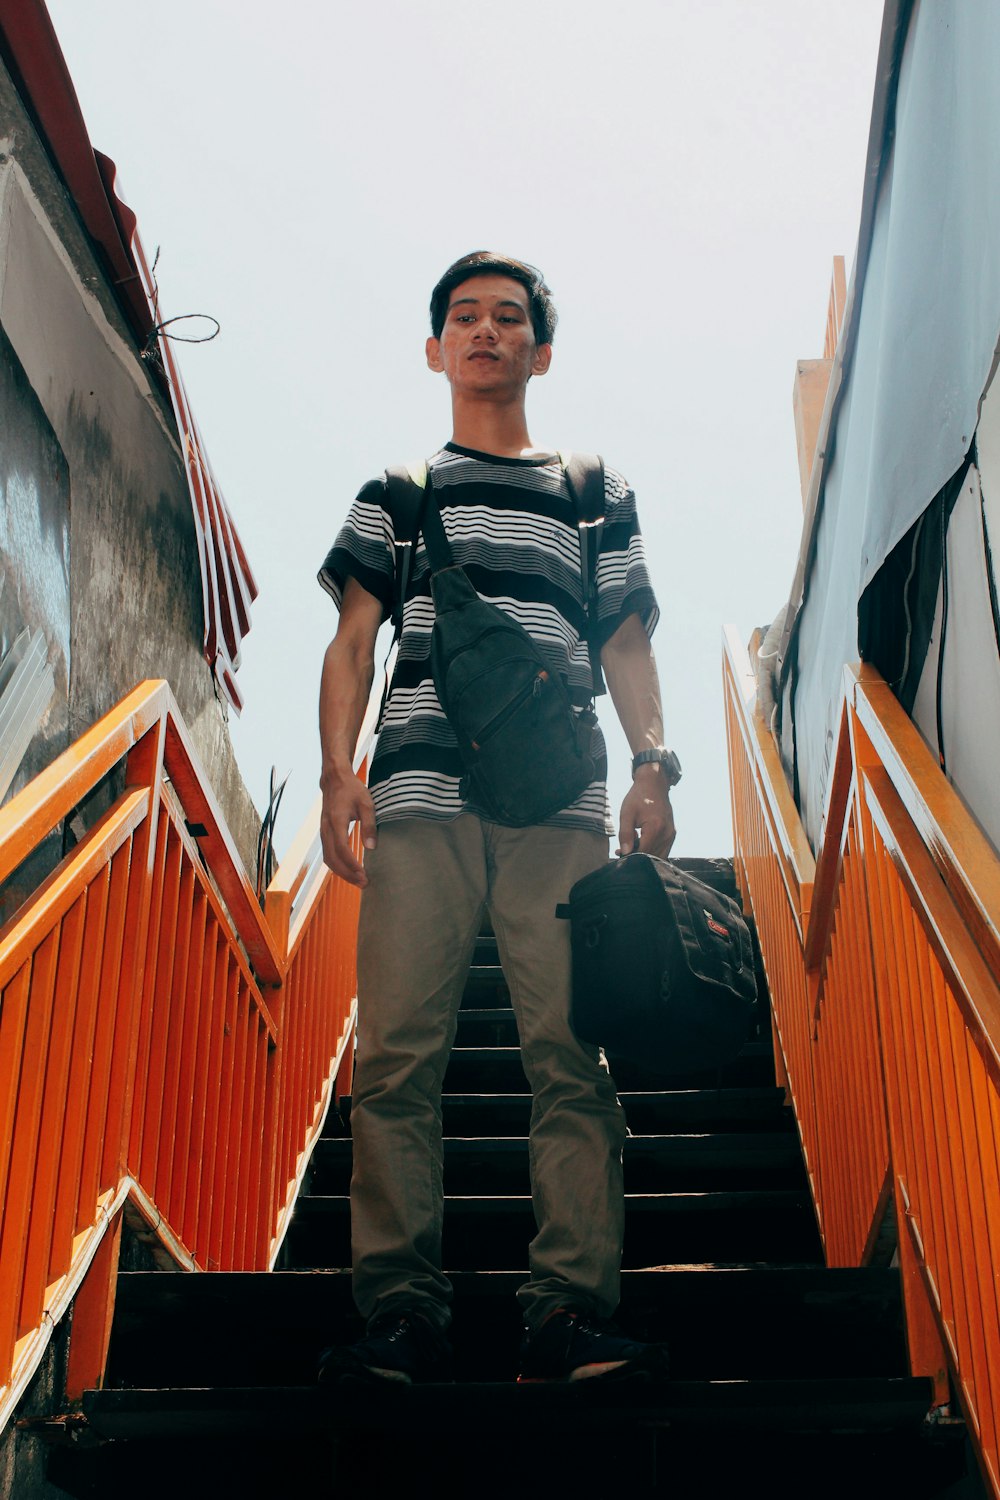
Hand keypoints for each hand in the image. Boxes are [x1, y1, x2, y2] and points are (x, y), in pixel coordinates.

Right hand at [320, 769, 376, 887]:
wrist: (334, 780)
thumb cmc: (352, 790)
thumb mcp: (366, 804)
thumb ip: (369, 825)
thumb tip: (372, 847)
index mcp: (336, 820)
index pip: (341, 848)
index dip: (351, 864)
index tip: (363, 873)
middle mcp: (326, 828)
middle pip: (332, 858)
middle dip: (347, 873)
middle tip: (364, 883)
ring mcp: (323, 831)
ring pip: (328, 858)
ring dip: (342, 872)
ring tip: (358, 881)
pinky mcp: (325, 833)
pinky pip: (328, 854)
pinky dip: (337, 865)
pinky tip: (349, 870)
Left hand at [617, 768, 675, 858]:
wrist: (654, 784)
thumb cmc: (639, 797)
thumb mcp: (627, 814)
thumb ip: (625, 835)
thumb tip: (625, 853)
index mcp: (656, 828)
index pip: (642, 852)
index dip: (630, 856)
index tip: (618, 852)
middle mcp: (667, 834)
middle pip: (650, 856)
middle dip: (636, 855)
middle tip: (622, 848)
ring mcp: (671, 835)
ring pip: (657, 855)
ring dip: (644, 854)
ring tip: (633, 841)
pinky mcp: (672, 835)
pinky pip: (662, 850)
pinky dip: (651, 850)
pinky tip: (641, 840)